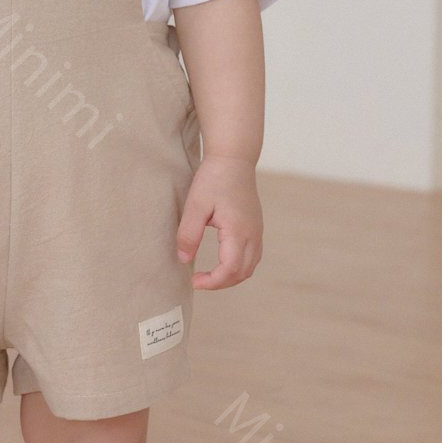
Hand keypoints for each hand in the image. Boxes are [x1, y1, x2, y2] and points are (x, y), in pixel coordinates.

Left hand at [175, 153, 262, 288]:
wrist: (234, 159)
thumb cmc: (214, 179)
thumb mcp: (195, 205)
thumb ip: (189, 234)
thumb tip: (184, 259)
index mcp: (238, 231)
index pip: (231, 270)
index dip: (212, 282)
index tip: (194, 281)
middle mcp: (253, 234)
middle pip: (243, 273)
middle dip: (220, 283)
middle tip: (198, 281)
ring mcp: (257, 231)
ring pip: (250, 267)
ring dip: (230, 276)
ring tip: (209, 276)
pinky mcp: (255, 228)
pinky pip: (252, 256)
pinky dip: (238, 266)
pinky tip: (222, 263)